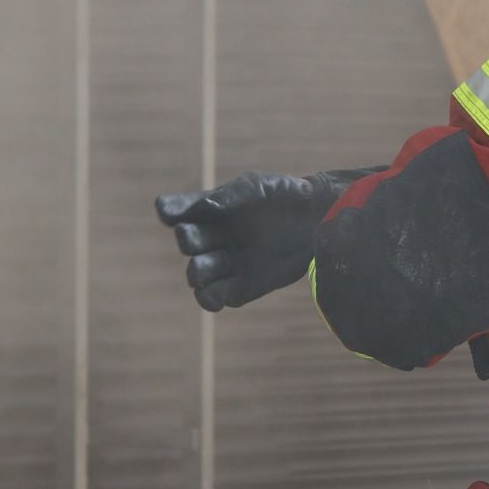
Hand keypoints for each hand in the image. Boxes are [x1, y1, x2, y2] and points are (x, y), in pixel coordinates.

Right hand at [153, 168, 376, 310]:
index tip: (169, 213)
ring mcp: (226, 262)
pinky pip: (216, 297)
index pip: (176, 210)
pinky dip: (209, 299)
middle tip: (191, 238)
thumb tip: (203, 207)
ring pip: (198, 273)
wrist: (318, 221)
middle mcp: (213, 236)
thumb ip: (230, 197)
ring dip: (196, 272)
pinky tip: (213, 297)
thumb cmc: (285, 196)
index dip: (170, 211)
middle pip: (187, 242)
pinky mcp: (242, 286)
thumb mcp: (257, 188)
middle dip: (187, 240)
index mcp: (210, 208)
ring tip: (200, 269)